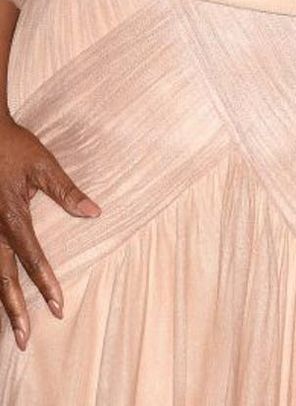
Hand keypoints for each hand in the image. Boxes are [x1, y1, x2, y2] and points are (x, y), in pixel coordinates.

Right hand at [0, 116, 99, 348]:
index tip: (57, 307)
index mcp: (12, 217)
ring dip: (2, 301)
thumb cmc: (14, 147)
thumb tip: (95, 213)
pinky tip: (0, 296)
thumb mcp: (44, 164)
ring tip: (12, 329)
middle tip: (26, 338)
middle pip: (4, 278)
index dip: (45, 284)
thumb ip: (67, 191)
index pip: (31, 258)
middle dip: (15, 310)